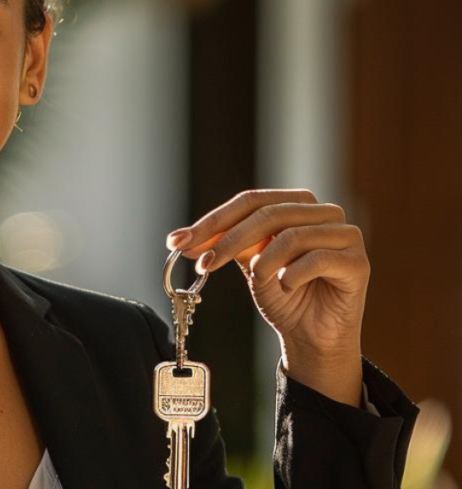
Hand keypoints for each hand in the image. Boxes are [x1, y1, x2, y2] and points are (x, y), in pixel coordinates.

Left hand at [165, 189, 368, 406]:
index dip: (213, 221)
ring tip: (255, 279)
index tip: (179, 241)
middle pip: (267, 213)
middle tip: (203, 263)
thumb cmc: (284, 296)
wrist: (312, 335)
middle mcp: (322, 213)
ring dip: (262, 260)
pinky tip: (285, 286)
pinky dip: (292, 274)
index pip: (249, 202)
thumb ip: (225, 245)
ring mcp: (344, 235)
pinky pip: (317, 259)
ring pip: (291, 235)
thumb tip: (182, 238)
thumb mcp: (248, 264)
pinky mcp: (356, 262)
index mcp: (295, 206)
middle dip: (228, 238)